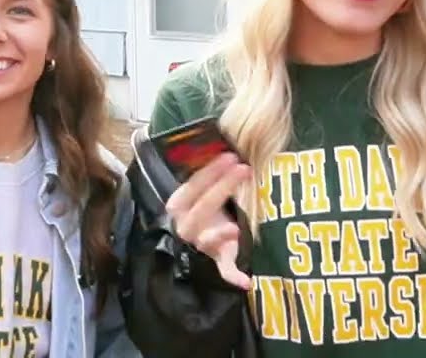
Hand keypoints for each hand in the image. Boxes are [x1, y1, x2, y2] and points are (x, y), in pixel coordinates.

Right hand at [163, 152, 253, 289]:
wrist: (199, 233)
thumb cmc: (203, 203)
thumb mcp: (200, 188)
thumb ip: (206, 171)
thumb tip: (218, 143)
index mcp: (178, 205)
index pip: (192, 186)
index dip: (210, 171)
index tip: (230, 156)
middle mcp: (186, 226)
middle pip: (202, 208)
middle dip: (222, 187)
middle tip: (243, 169)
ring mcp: (202, 244)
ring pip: (207, 240)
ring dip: (219, 234)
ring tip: (235, 229)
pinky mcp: (219, 260)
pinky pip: (225, 270)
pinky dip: (234, 276)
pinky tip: (247, 281)